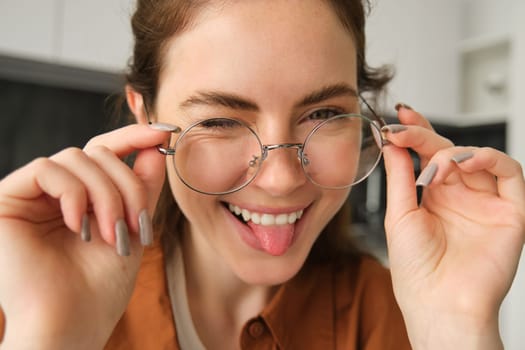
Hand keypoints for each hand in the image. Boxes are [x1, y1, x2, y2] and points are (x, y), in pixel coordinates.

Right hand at [0, 125, 168, 348]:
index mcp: (82, 198)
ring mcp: (30, 195)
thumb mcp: (132, 226)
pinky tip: (78, 226)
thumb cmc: (101, 286)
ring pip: (76, 158)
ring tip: (109, 234)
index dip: (134, 137)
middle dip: (126, 185)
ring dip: (104, 194)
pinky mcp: (6, 200)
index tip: (163, 131)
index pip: (105, 153)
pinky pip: (46, 169)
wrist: (71, 324)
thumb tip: (157, 144)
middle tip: (133, 225)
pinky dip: (73, 194)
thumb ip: (143, 185)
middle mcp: (54, 193)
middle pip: (97, 154)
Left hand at [382, 106, 524, 348]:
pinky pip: (510, 173)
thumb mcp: (399, 214)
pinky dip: (490, 159)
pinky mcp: (511, 211)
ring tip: (435, 163)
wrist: (438, 303)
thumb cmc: (415, 268)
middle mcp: (459, 195)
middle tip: (404, 127)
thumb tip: (391, 142)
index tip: (397, 116)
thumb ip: (400, 176)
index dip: (415, 132)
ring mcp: (485, 202)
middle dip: (425, 135)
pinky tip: (465, 161)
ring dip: (454, 150)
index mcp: (432, 197)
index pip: (427, 155)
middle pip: (448, 151)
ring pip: (479, 157)